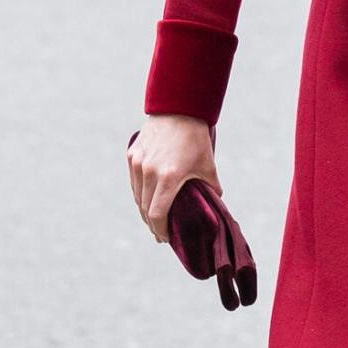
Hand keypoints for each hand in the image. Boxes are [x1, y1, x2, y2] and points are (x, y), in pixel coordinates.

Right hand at [127, 115, 221, 242]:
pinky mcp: (132, 156)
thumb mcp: (208, 166)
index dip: (161, 231)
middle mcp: (149, 172)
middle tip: (161, 234)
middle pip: (145, 209)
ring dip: (144, 211)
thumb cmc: (196, 139)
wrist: (178, 109)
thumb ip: (211, 189)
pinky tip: (147, 201)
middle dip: (152, 225)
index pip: (158, 215)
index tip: (166, 239)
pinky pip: (134, 183)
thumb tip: (215, 205)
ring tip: (154, 221)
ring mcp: (138, 164)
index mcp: (169, 178)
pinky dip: (139, 195)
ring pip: (137, 197)